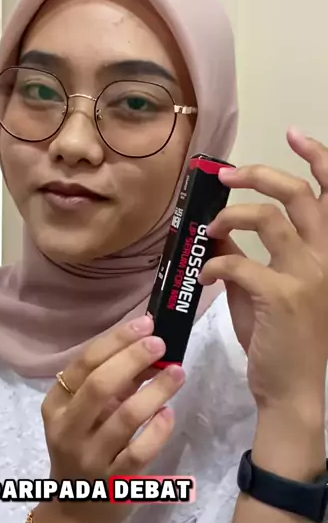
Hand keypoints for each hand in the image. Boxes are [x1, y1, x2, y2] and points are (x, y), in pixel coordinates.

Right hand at [39, 316, 183, 522]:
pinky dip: (156, 431)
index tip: (145, 324)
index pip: (83, 364)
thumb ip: (109, 384)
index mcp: (56, 405)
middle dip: (133, 359)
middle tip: (161, 343)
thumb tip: (148, 348)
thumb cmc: (82, 449)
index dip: (116, 340)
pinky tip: (169, 413)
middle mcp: (68, 430)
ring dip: (154, 391)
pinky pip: (138, 453)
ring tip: (177, 373)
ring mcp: (89, 458)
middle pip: (100, 385)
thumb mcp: (82, 415)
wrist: (75, 512)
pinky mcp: (114, 483)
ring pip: (124, 418)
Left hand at [199, 127, 327, 417]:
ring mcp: (307, 275)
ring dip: (231, 217)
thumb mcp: (262, 290)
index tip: (293, 133)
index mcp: (326, 253)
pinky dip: (215, 265)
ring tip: (210, 229)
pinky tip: (206, 276)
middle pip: (300, 194)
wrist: (289, 389)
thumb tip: (214, 232)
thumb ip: (244, 258)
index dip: (318, 157)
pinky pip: (239, 262)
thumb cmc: (278, 340)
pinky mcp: (281, 295)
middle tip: (226, 175)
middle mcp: (325, 258)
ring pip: (270, 218)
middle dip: (260, 174)